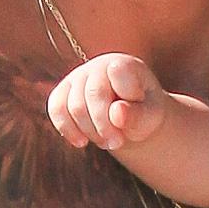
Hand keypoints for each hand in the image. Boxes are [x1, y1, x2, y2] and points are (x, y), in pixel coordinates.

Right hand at [48, 51, 171, 155]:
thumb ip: (138, 115)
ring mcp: (77, 76)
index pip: (117, 75)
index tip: (137, 118)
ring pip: (74, 106)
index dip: (123, 103)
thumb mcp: (151, 116)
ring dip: (91, 132)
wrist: (128, 114)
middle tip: (118, 143)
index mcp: (124, 64)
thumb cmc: (143, 112)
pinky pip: (56, 109)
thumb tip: (116, 112)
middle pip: (93, 96)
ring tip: (107, 143)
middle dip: (105, 126)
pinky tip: (82, 142)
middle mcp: (98, 65)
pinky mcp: (62, 91)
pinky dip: (68, 130)